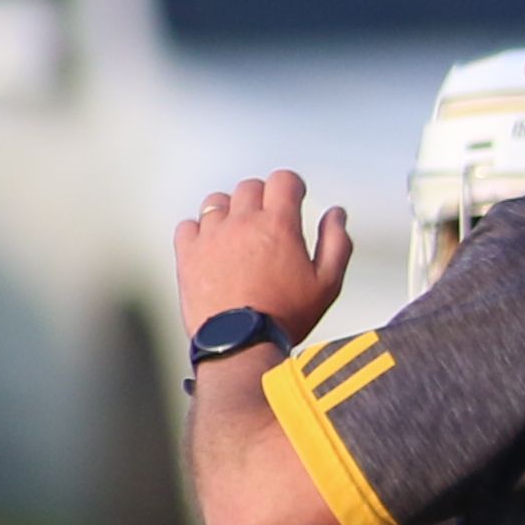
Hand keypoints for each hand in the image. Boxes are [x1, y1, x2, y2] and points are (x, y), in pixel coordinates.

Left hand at [172, 171, 351, 348]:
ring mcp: (211, 235)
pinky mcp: (188, 253)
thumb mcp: (327, 283)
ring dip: (229, 210)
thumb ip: (336, 242)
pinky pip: (188, 225)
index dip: (292, 185)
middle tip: (268, 217)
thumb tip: (336, 214)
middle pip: (249, 187)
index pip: (283, 180)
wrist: (241, 344)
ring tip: (238, 230)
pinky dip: (199, 230)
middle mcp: (242, 222)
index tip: (293, 194)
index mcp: (278, 225)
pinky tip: (211, 244)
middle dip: (262, 197)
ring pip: (216, 201)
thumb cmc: (284, 316)